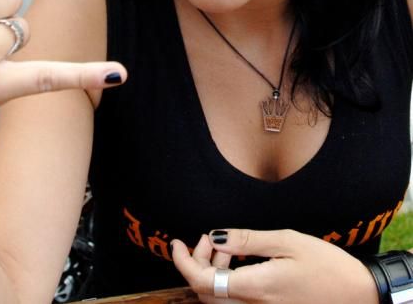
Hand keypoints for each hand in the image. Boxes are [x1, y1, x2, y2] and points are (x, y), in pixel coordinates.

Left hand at [171, 228, 378, 303]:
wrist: (357, 295)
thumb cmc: (326, 266)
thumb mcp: (286, 242)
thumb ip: (247, 241)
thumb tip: (215, 237)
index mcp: (255, 288)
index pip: (202, 284)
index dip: (183, 264)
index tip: (176, 243)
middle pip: (206, 293)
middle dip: (197, 264)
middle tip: (205, 239)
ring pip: (220, 298)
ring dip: (213, 272)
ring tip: (226, 248)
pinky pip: (236, 302)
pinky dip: (228, 281)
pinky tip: (240, 263)